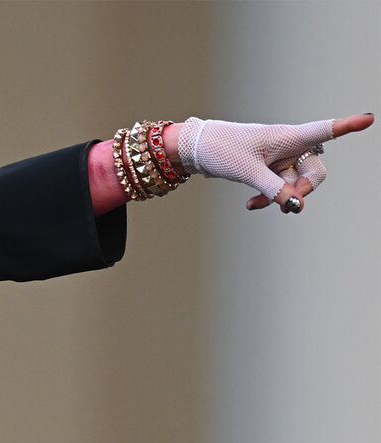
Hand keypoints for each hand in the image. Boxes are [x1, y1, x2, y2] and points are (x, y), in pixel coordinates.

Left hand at [176, 113, 372, 212]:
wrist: (197, 150)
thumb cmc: (222, 149)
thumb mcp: (248, 172)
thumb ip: (273, 189)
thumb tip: (296, 207)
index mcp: (287, 136)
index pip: (325, 130)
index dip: (348, 126)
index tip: (369, 119)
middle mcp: (288, 146)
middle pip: (313, 172)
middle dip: (301, 190)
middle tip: (286, 205)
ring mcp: (278, 159)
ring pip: (293, 184)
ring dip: (279, 198)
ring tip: (256, 204)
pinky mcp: (267, 169)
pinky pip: (277, 188)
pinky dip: (268, 197)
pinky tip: (251, 205)